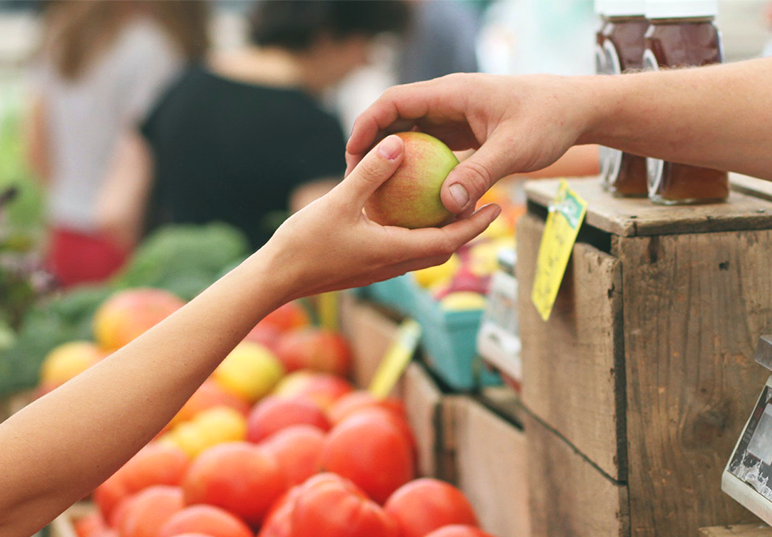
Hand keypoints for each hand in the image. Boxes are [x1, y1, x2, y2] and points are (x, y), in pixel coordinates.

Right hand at [257, 135, 500, 301]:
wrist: (275, 280)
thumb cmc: (304, 244)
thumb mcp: (339, 202)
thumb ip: (370, 174)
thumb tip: (398, 144)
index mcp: (395, 252)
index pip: (449, 241)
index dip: (475, 225)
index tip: (496, 208)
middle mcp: (393, 265)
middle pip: (442, 248)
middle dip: (465, 229)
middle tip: (483, 203)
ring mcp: (379, 268)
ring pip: (422, 251)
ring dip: (441, 232)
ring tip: (451, 204)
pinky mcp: (365, 267)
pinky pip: (400, 248)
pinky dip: (414, 232)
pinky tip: (406, 211)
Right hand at [346, 74, 598, 213]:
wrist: (577, 109)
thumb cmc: (549, 120)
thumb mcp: (515, 149)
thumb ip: (480, 174)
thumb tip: (447, 205)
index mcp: (452, 93)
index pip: (395, 101)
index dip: (367, 125)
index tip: (352, 155)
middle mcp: (449, 101)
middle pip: (397, 118)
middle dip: (373, 145)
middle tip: (356, 180)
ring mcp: (457, 116)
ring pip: (414, 134)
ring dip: (396, 159)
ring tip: (378, 191)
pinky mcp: (467, 132)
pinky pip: (434, 148)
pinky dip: (421, 168)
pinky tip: (415, 197)